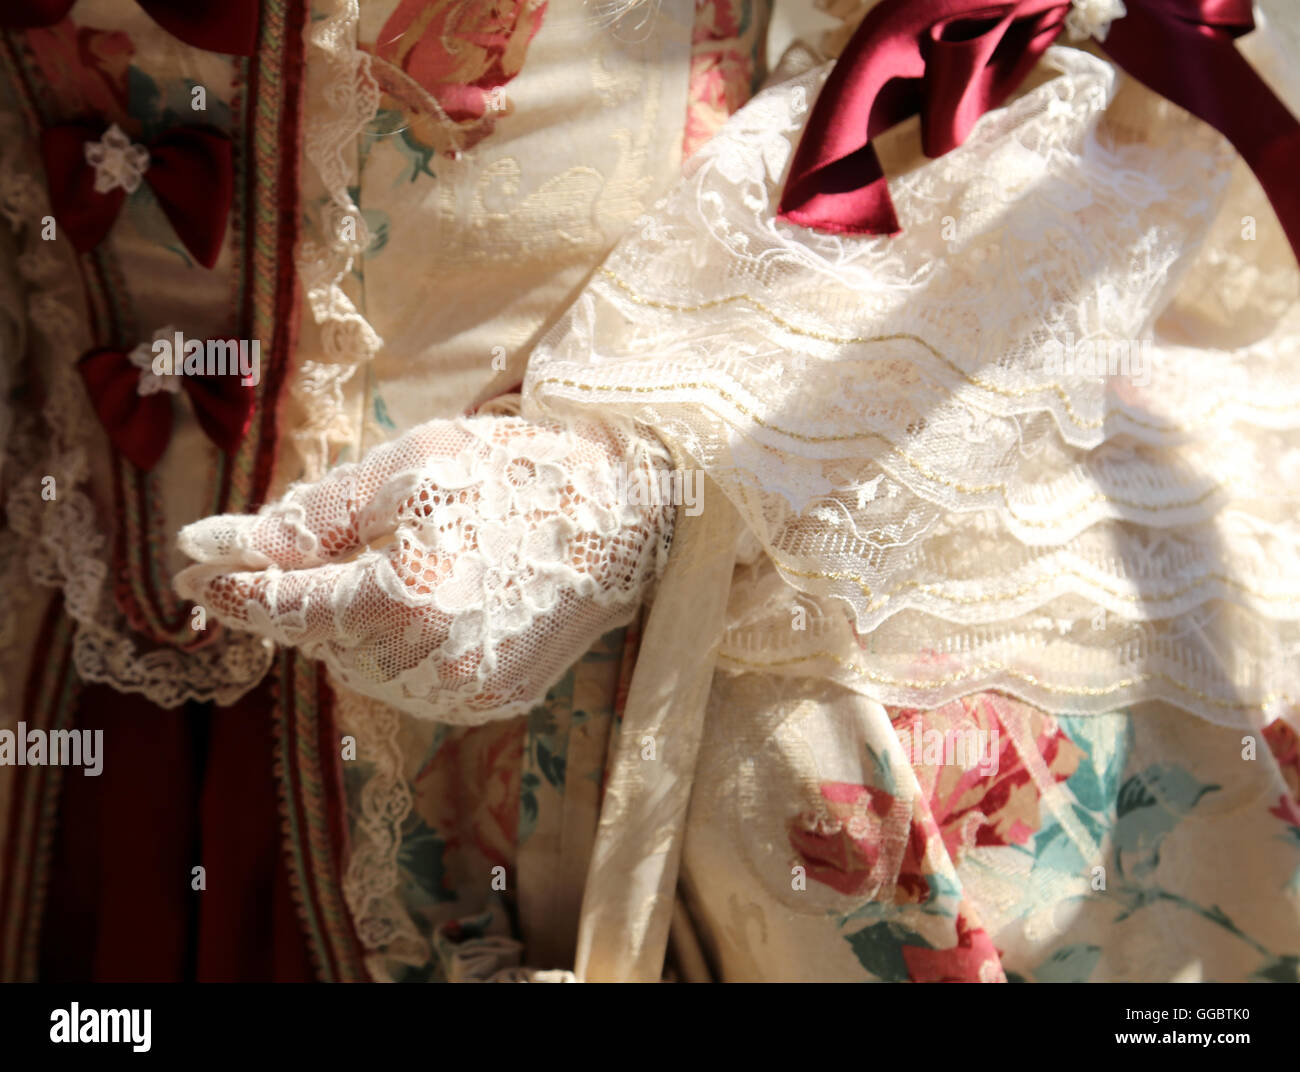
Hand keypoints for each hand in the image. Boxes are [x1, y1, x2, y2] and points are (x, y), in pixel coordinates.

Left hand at [175, 415, 674, 722]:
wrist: (626, 512)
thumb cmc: (514, 474)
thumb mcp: (404, 469)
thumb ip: (305, 519)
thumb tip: (211, 549)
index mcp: (405, 606)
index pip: (287, 609)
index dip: (235, 588)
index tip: (191, 571)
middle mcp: (432, 671)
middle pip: (320, 641)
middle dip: (307, 592)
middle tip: (328, 543)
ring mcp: (465, 697)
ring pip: (360, 665)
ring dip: (353, 619)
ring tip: (404, 560)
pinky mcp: (490, 703)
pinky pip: (407, 680)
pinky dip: (397, 641)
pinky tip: (430, 596)